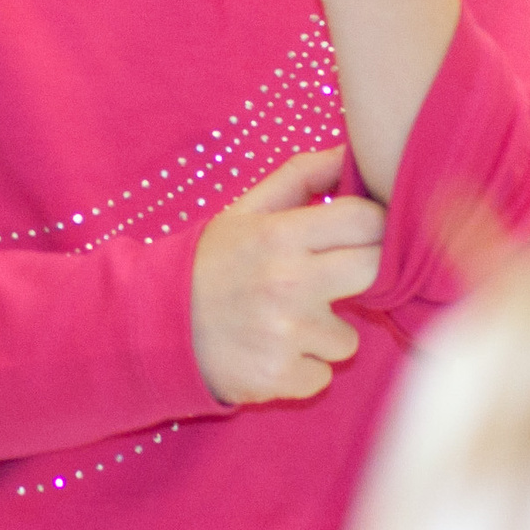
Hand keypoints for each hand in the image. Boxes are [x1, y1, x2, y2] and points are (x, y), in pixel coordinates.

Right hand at [190, 148, 386, 404]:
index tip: (360, 235)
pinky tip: (271, 352)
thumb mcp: (245, 212)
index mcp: (279, 235)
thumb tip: (352, 152)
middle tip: (331, 279)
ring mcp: (285, 334)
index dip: (372, 225)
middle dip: (362, 274)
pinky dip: (302, 369)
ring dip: (323, 334)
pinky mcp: (278, 377)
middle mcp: (287, 282)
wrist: (153, 326)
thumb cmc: (209, 265)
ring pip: (348, 337)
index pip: (366, 219)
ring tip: (283, 322)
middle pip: (375, 270)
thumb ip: (300, 177)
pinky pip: (322, 374)